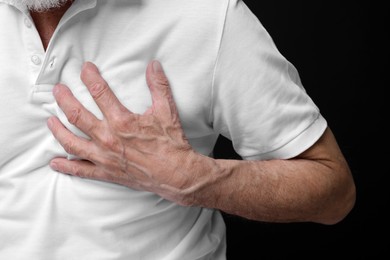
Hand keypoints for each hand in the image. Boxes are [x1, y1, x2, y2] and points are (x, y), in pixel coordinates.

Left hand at [47, 61, 200, 203]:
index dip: (90, 77)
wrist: (176, 174)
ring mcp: (104, 157)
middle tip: (58, 90)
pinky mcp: (106, 172)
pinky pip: (80, 170)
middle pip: (76, 115)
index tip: (85, 68)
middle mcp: (108, 138)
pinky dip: (66, 166)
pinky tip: (55, 162)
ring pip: (71, 142)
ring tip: (50, 121)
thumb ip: (158, 86)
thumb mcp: (167, 111)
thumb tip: (154, 65)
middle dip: (64, 100)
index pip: (99, 92)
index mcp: (122, 121)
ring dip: (57, 130)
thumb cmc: (171, 144)